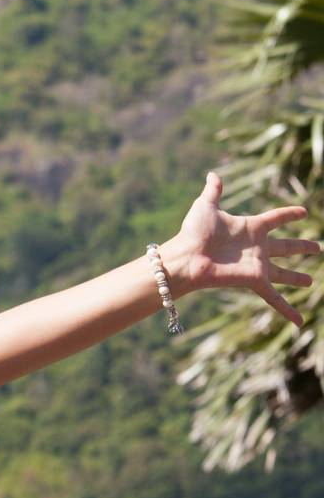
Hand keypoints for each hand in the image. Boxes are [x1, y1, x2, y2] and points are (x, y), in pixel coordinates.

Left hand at [166, 172, 318, 326]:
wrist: (186, 257)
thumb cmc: (194, 233)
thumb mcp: (205, 206)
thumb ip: (213, 191)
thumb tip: (213, 173)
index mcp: (250, 227)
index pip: (276, 218)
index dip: (289, 214)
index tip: (303, 212)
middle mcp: (256, 247)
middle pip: (285, 246)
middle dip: (301, 247)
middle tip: (317, 247)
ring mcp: (257, 266)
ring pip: (284, 273)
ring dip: (297, 278)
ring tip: (310, 282)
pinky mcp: (255, 281)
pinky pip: (275, 300)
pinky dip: (287, 311)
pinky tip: (299, 324)